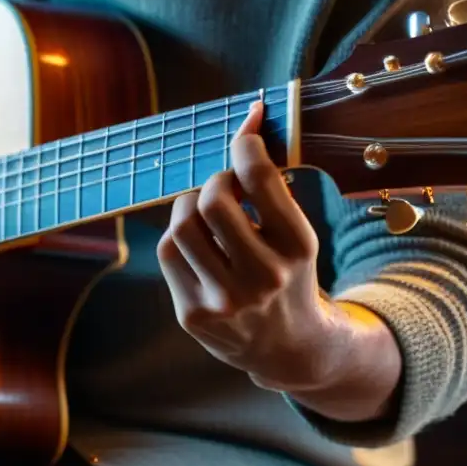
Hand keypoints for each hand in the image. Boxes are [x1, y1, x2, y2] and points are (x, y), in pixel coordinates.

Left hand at [156, 101, 341, 392]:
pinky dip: (178, 236)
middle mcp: (263, 277)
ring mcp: (225, 301)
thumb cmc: (288, 274)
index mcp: (298, 249)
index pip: (261, 180)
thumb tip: (249, 119)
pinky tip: (198, 243)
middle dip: (216, 180)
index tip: (245, 137)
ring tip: (206, 212)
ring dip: (190, 205)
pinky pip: (168, 252)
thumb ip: (271, 188)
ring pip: (182, 225)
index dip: (246, 145)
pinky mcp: (193, 315)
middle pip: (214, 200)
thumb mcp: (296, 236)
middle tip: (224, 184)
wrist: (288, 346)